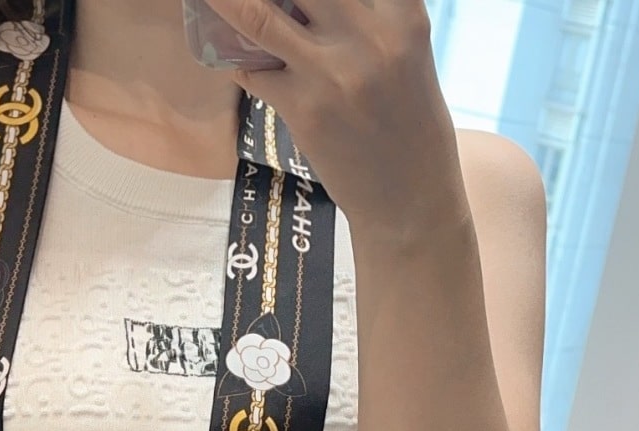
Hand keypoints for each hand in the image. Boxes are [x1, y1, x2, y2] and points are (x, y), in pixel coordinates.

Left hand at [205, 0, 469, 236]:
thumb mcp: (407, 55)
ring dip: (227, 1)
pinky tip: (231, 50)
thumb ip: (369, 17)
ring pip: (259, 14)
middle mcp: (369, 36)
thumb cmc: (410, 127)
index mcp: (403, 15)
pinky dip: (234, 55)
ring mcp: (332, 74)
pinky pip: (251, 68)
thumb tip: (303, 1)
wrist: (411, 202)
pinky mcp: (304, 110)